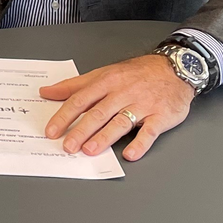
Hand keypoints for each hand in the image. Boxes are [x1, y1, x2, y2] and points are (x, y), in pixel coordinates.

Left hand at [40, 54, 193, 161]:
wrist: (175, 68)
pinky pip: (150, 132)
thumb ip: (75, 85)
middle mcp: (123, 93)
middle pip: (98, 113)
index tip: (52, 130)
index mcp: (107, 82)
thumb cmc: (137, 73)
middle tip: (68, 146)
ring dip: (104, 137)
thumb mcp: (104, 73)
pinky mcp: (160, 116)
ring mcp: (142, 105)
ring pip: (120, 122)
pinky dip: (140, 143)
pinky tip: (130, 154)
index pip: (81, 99)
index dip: (64, 115)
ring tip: (90, 150)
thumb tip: (47, 92)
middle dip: (81, 130)